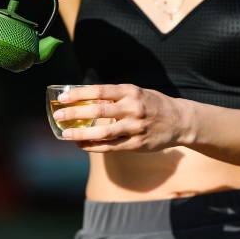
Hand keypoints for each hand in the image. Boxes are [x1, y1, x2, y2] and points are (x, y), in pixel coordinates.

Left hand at [53, 84, 192, 151]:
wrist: (181, 121)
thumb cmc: (154, 104)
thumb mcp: (137, 93)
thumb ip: (115, 97)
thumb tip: (87, 99)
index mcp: (131, 92)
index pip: (100, 91)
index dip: (79, 95)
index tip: (63, 98)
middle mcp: (133, 108)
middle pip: (98, 112)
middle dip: (75, 114)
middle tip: (58, 115)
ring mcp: (136, 128)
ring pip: (103, 133)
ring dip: (81, 134)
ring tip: (66, 134)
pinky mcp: (137, 144)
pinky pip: (111, 147)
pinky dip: (93, 146)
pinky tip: (81, 145)